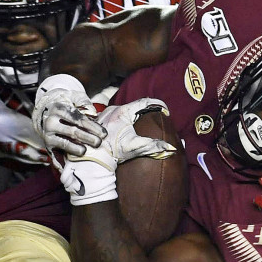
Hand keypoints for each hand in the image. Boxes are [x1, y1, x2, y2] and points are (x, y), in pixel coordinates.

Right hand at [33, 73, 105, 156]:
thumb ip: (84, 101)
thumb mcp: (73, 96)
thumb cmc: (65, 103)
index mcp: (59, 108)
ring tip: (84, 151)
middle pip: (72, 131)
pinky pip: (58, 150)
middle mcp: (51, 121)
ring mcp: (48, 134)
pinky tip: (75, 157)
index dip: (91, 126)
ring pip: (64, 142)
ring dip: (75, 148)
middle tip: (98, 143)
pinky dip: (66, 154)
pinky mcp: (47, 144)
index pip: (78, 119)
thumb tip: (93, 113)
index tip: (103, 133)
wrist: (46, 110)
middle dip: (86, 137)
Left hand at [58, 99, 175, 204]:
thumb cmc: (112, 153)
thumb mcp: (134, 148)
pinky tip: (121, 128)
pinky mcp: (95, 121)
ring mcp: (102, 114)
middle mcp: (111, 109)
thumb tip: (170, 148)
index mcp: (122, 111)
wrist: (91, 159)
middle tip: (153, 118)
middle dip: (143, 112)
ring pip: (120, 111)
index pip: (144, 102)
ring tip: (138, 123)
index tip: (165, 111)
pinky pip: (110, 116)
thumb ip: (153, 146)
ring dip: (130, 116)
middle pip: (132, 106)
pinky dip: (118, 120)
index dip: (157, 105)